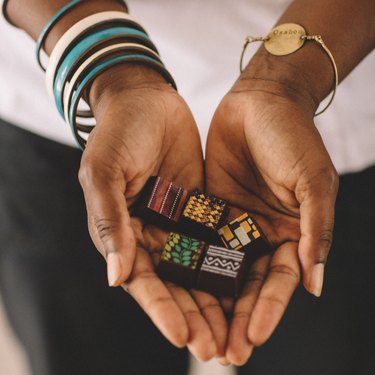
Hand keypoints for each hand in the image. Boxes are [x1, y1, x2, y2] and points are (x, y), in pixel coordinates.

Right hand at [78, 64, 226, 359]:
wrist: (147, 100)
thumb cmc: (119, 133)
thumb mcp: (104, 172)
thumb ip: (109, 221)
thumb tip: (117, 279)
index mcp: (122, 233)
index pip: (142, 281)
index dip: (161, 309)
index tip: (184, 335)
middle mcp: (150, 235)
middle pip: (174, 285)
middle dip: (194, 317)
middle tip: (217, 350)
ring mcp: (177, 223)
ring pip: (198, 271)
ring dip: (215, 303)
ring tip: (236, 334)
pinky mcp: (200, 208)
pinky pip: (216, 242)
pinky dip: (229, 267)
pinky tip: (246, 289)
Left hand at [205, 78, 337, 364]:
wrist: (260, 102)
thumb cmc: (292, 137)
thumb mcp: (313, 183)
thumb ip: (316, 231)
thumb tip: (315, 285)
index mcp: (291, 232)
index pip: (280, 282)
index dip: (268, 311)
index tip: (252, 339)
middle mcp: (260, 233)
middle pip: (248, 285)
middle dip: (236, 318)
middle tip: (222, 354)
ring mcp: (233, 223)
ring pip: (221, 270)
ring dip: (212, 303)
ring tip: (198, 335)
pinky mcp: (209, 209)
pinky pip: (199, 242)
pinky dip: (191, 267)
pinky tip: (179, 291)